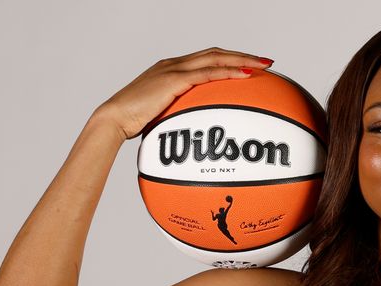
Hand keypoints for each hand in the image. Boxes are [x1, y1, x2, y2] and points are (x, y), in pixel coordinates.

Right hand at [95, 46, 272, 140]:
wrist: (114, 119)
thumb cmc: (135, 124)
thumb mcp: (164, 118)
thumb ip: (182, 118)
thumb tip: (198, 136)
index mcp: (172, 70)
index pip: (206, 59)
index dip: (229, 59)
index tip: (251, 66)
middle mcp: (174, 65)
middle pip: (215, 53)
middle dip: (242, 55)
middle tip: (266, 62)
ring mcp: (173, 70)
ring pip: (215, 58)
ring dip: (242, 60)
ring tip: (263, 65)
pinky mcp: (173, 80)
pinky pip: (206, 73)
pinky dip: (228, 72)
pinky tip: (245, 76)